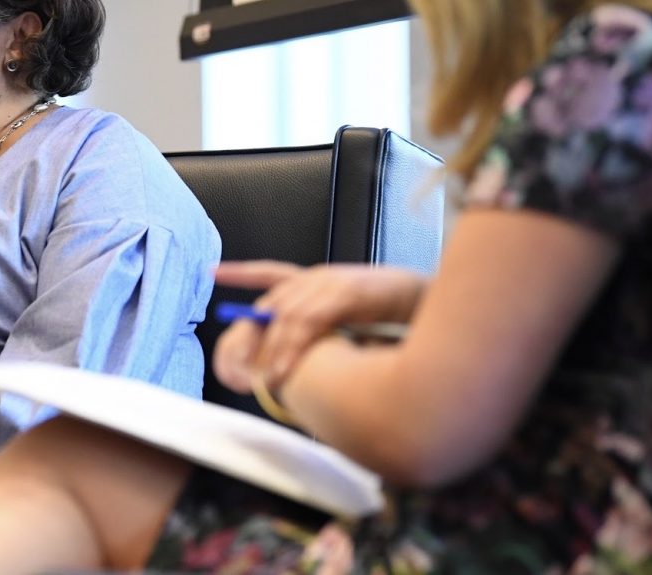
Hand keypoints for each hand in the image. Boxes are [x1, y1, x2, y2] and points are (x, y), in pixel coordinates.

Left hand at [212, 260, 426, 394]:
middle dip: (250, 340)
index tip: (213, 271)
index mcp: (318, 281)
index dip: (241, 271)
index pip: (271, 271)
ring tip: (264, 382)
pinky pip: (308, 323)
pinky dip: (292, 349)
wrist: (438, 303)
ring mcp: (331, 282)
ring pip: (285, 317)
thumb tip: (292, 366)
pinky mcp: (347, 293)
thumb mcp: (352, 326)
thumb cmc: (398, 318)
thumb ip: (324, 337)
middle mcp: (319, 277)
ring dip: (272, 352)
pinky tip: (284, 370)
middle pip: (269, 305)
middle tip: (239, 372)